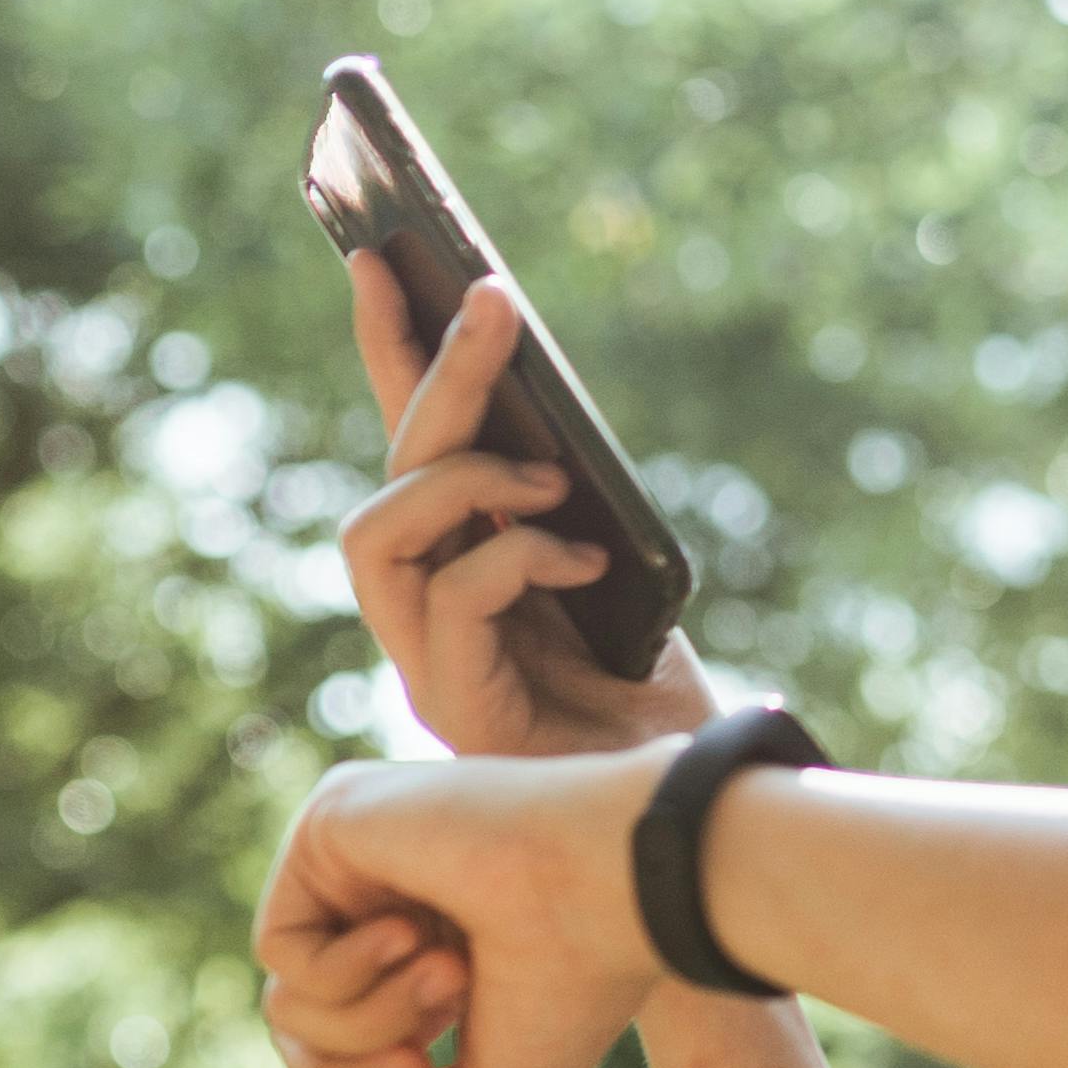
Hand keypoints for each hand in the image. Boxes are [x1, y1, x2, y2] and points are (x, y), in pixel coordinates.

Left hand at [253, 748, 676, 1067]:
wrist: (612, 887)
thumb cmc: (575, 982)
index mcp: (436, 952)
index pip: (343, 1046)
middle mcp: (391, 903)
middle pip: (302, 1035)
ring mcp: (360, 863)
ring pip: (288, 1000)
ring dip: (366, 1021)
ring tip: (449, 977)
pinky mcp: (328, 825)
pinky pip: (278, 947)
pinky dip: (342, 972)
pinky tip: (412, 934)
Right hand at [341, 255, 728, 756]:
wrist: (689, 814)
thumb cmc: (655, 697)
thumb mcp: (620, 567)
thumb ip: (570, 503)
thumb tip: (548, 402)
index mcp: (464, 558)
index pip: (410, 439)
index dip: (390, 350)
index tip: (386, 253)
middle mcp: (425, 605)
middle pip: (390, 469)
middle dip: (432, 371)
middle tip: (492, 299)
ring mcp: (427, 659)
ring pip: (379, 535)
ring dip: (463, 480)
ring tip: (552, 475)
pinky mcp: (453, 707)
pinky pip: (451, 598)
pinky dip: (517, 556)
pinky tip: (584, 556)